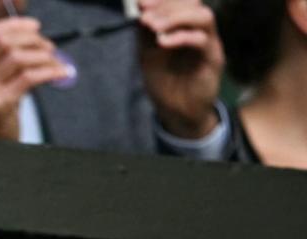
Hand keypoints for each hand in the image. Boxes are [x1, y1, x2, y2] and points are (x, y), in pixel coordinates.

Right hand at [0, 17, 71, 139]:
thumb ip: (0, 63)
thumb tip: (34, 39)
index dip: (12, 25)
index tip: (34, 26)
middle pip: (3, 42)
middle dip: (31, 39)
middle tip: (48, 46)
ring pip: (18, 57)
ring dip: (43, 56)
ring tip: (54, 61)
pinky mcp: (0, 104)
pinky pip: (30, 77)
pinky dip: (49, 72)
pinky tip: (60, 73)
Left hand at [138, 0, 223, 138]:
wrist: (176, 110)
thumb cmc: (163, 80)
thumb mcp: (147, 52)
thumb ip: (145, 31)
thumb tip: (141, 7)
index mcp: (183, 25)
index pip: (181, 0)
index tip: (142, 3)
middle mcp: (199, 30)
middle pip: (192, 3)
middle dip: (167, 6)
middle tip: (146, 18)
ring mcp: (209, 43)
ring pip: (202, 16)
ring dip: (176, 17)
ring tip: (154, 28)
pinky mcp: (213, 59)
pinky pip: (203, 40)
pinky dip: (181, 37)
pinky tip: (163, 43)